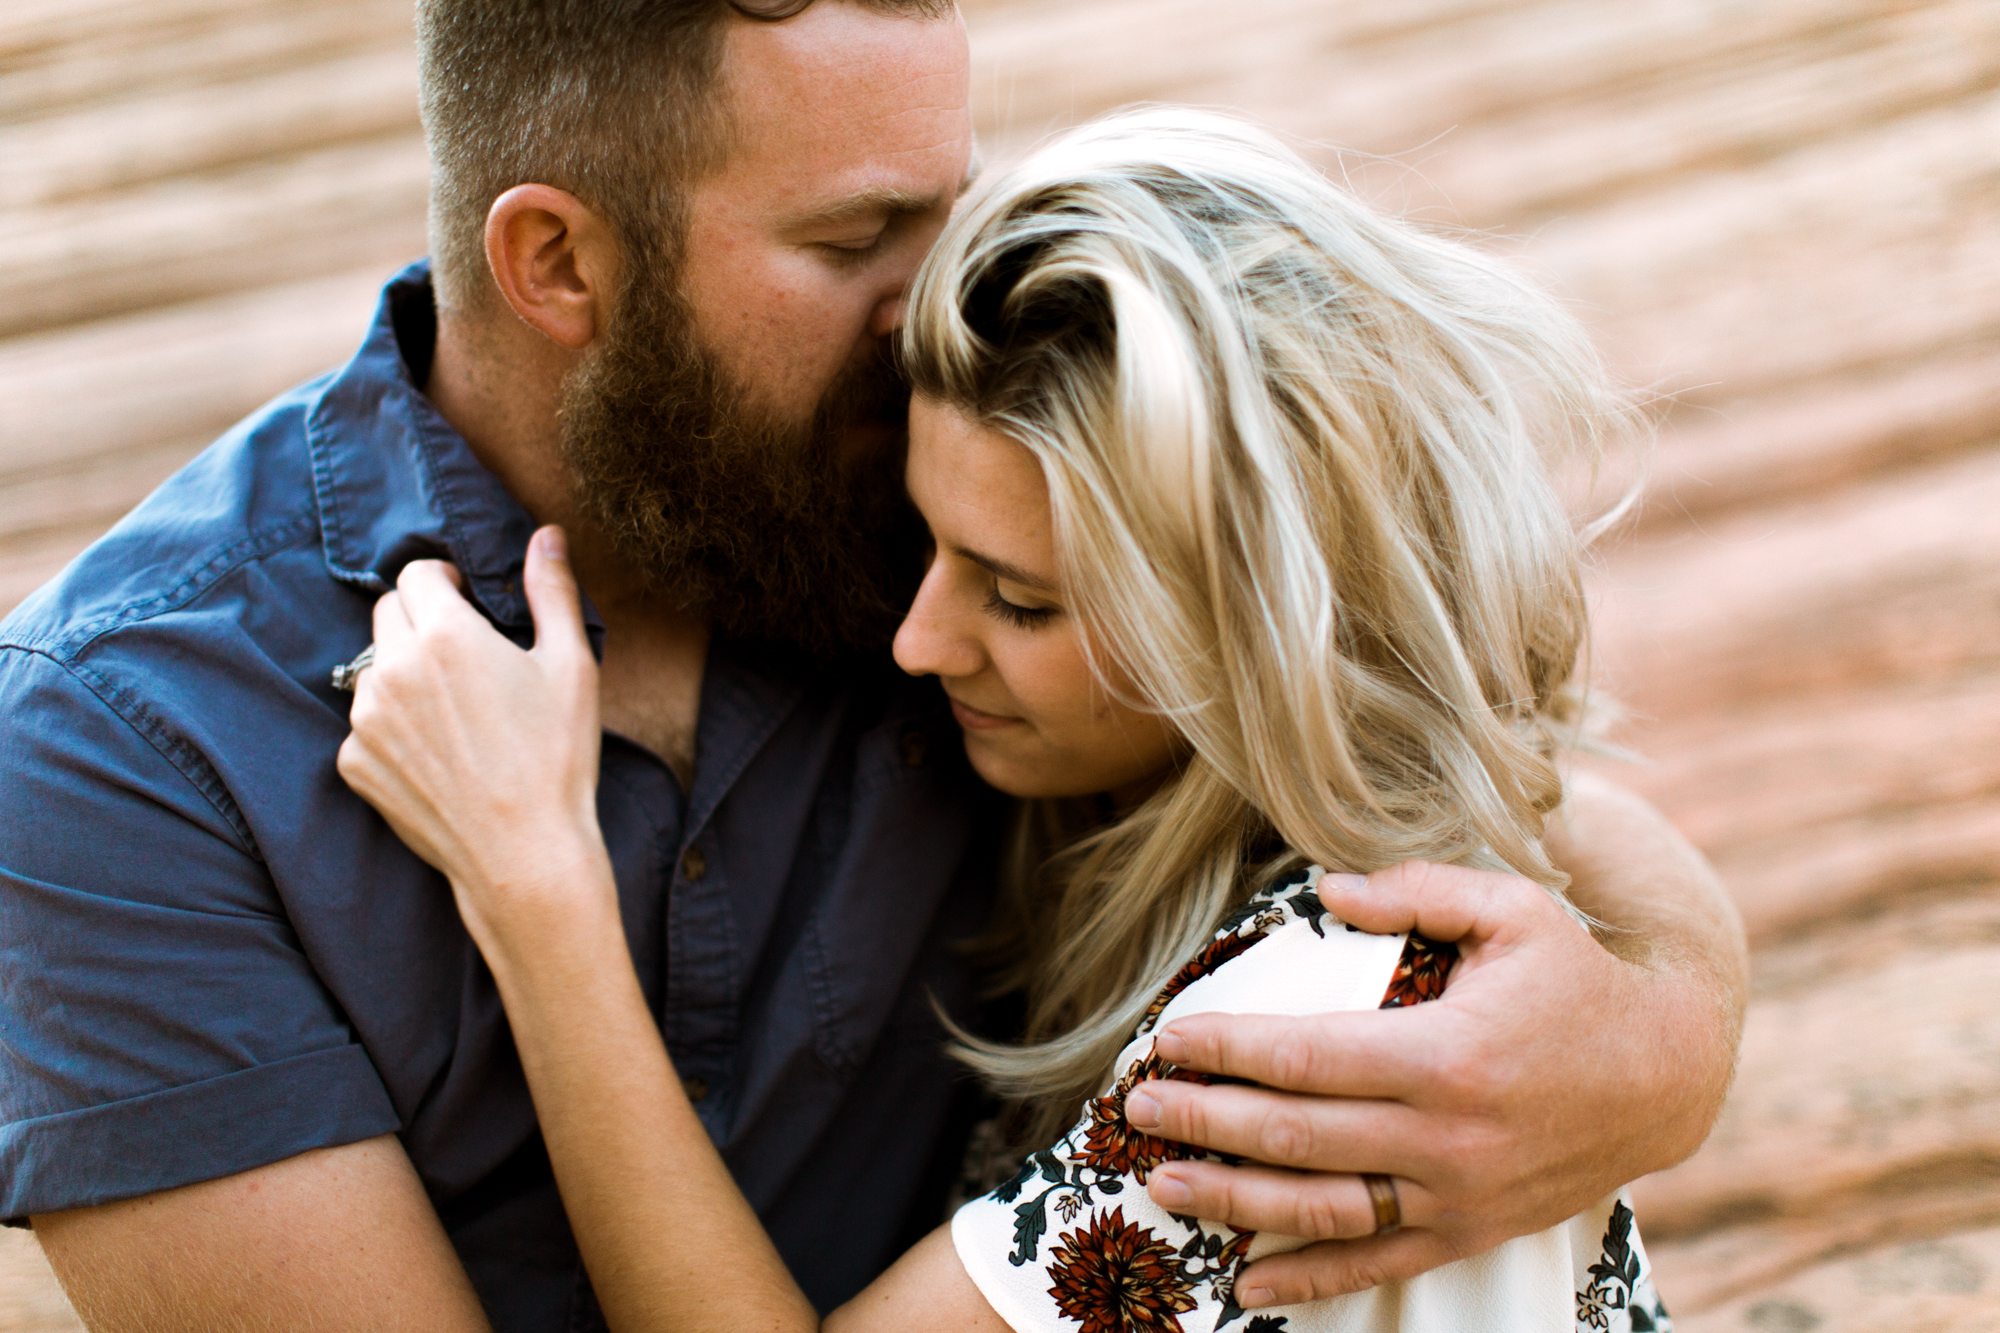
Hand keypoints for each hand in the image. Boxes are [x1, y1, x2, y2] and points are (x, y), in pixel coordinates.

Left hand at [336, 526, 609, 956]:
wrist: (525, 854)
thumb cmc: (557, 759)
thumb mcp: (571, 666)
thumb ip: (552, 592)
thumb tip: (546, 536)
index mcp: (446, 634)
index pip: (419, 573)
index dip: (447, 582)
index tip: (470, 604)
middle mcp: (393, 669)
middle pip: (390, 612)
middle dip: (422, 620)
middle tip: (466, 658)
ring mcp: (365, 719)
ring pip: (374, 668)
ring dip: (405, 673)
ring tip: (456, 714)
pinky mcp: (354, 763)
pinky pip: (364, 724)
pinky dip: (392, 728)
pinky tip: (438, 754)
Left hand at [1129, 860, 1739, 1307]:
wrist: (1665, 1075)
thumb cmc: (1576, 981)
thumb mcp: (1512, 910)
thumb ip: (1414, 890)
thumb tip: (1324, 888)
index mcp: (1446, 1055)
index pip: (1305, 1056)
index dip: (1227, 1049)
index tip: (1166, 1038)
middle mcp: (1445, 1137)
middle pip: (1295, 1136)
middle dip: (1204, 1121)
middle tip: (1137, 1105)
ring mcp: (1454, 1196)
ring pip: (1321, 1210)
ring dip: (1232, 1202)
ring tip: (1163, 1181)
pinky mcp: (1466, 1233)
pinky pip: (1374, 1265)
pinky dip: (1306, 1281)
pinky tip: (1243, 1284)